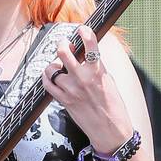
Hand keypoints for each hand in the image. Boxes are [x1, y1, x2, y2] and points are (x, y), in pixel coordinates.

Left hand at [42, 25, 133, 149]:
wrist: (110, 130)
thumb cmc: (113, 106)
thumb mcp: (109, 81)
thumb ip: (97, 67)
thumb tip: (87, 56)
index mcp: (98, 71)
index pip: (90, 44)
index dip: (85, 32)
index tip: (82, 29)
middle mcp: (83, 78)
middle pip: (64, 52)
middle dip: (63, 44)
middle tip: (65, 44)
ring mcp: (71, 89)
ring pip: (52, 68)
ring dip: (54, 64)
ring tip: (58, 65)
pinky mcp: (64, 100)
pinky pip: (48, 84)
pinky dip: (47, 78)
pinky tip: (50, 76)